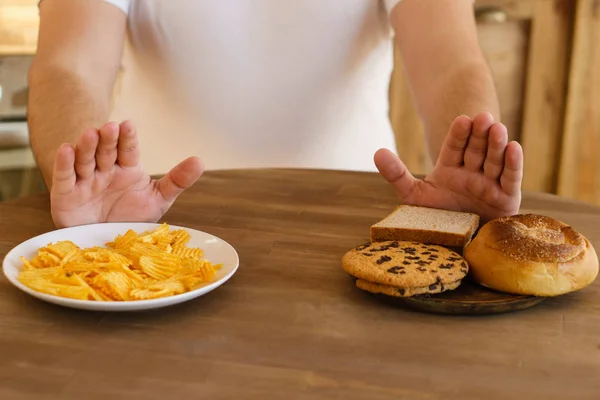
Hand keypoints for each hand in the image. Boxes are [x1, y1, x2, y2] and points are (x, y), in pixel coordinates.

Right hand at [50, 121, 203, 227]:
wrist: (106, 244)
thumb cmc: (130, 217)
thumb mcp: (158, 199)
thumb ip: (177, 181)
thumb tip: (200, 161)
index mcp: (127, 168)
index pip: (128, 149)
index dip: (128, 138)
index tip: (129, 125)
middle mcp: (105, 170)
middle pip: (106, 151)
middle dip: (108, 139)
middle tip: (111, 127)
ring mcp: (85, 180)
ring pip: (85, 160)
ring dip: (87, 147)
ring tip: (91, 134)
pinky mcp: (66, 194)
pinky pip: (64, 177)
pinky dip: (63, 164)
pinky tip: (66, 149)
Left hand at [374, 112, 522, 222]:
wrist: (455, 247)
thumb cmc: (435, 220)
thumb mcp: (413, 196)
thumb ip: (397, 175)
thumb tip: (377, 152)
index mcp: (450, 169)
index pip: (454, 147)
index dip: (458, 134)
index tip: (462, 120)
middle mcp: (471, 172)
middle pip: (476, 149)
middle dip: (479, 134)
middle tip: (483, 117)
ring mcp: (490, 183)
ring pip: (494, 160)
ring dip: (496, 144)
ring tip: (497, 128)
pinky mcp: (507, 198)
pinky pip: (511, 178)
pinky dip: (513, 163)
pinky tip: (514, 147)